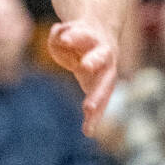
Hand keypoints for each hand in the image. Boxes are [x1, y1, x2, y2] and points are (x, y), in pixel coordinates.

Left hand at [47, 18, 119, 132]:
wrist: (100, 41)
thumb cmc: (77, 38)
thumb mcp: (63, 33)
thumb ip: (58, 35)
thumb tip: (61, 38)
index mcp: (91, 37)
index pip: (82, 35)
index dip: (74, 37)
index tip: (64, 38)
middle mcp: (103, 55)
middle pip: (100, 58)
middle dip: (93, 61)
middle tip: (85, 66)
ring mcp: (105, 74)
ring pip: (104, 85)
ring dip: (97, 97)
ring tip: (88, 109)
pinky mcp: (102, 90)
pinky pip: (100, 105)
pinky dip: (94, 118)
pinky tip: (88, 131)